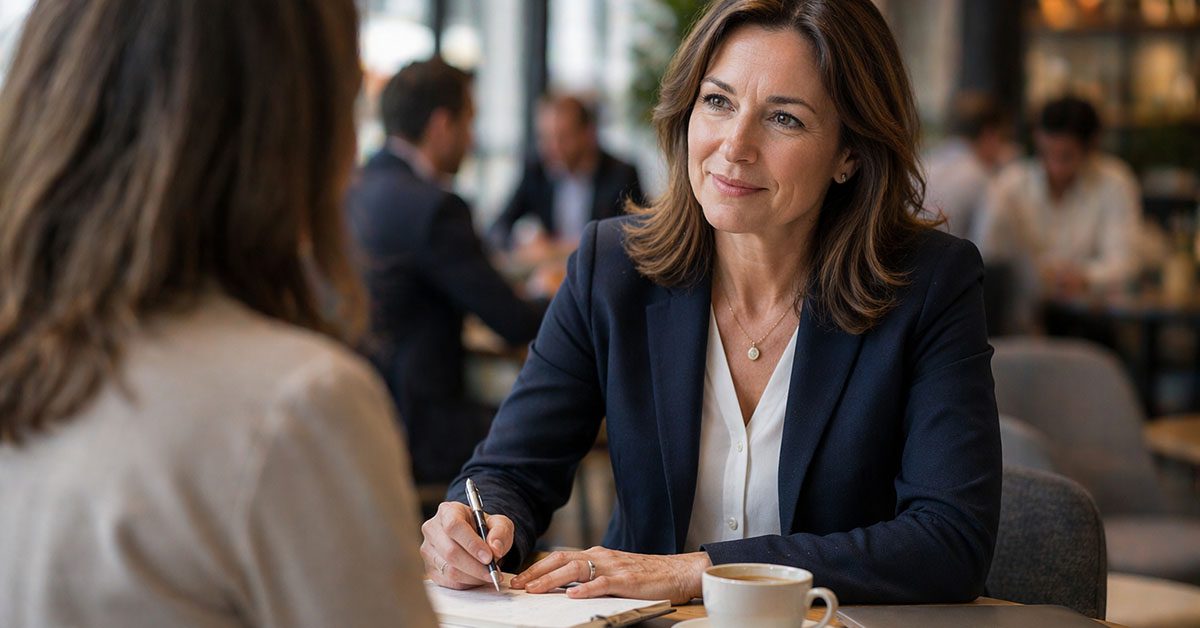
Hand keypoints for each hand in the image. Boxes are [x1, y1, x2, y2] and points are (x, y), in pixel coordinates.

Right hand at [421, 501, 514, 589]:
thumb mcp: (499, 523)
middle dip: (476, 566)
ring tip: (489, 574)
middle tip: (493, 572)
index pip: (454, 526)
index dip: (471, 543)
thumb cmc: (483, 528)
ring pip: (449, 570)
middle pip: (450, 552)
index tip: (489, 557)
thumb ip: (500, 532)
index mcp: (447, 511)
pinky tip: (478, 578)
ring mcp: (428, 550)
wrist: (474, 538)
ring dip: (473, 576)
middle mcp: (432, 529)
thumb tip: (495, 549)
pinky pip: (448, 582)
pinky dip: (467, 583)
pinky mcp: (430, 569)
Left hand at [510, 546, 711, 604]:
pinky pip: (602, 583)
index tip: (520, 579)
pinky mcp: (626, 580)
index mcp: (596, 555)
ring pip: (576, 570)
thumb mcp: (613, 572)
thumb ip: (592, 576)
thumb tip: (565, 588)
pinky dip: (586, 589)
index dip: (538, 568)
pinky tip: (572, 595)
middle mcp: (601, 557)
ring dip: (552, 580)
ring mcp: (613, 567)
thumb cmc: (646, 575)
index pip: (560, 558)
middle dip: (536, 573)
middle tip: (517, 584)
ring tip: (535, 590)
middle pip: (561, 560)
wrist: (677, 572)